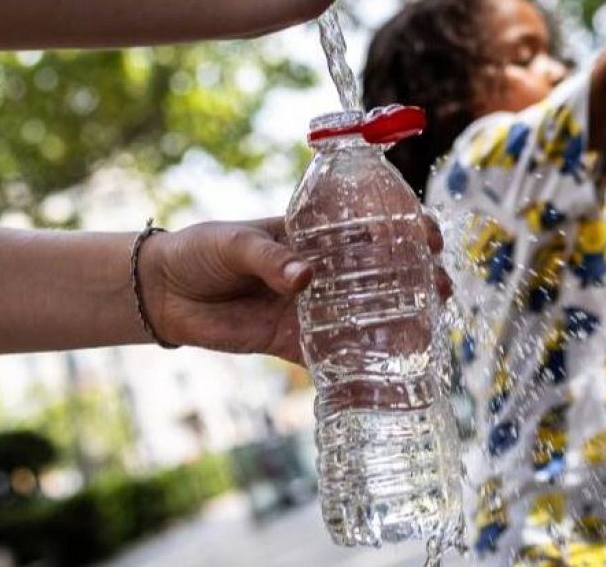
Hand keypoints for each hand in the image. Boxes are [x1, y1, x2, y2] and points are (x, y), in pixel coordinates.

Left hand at [143, 215, 449, 363]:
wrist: (164, 292)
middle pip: (383, 275)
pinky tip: (388, 377)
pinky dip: (360, 369)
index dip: (408, 228)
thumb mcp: (234, 242)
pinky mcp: (294, 344)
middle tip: (441, 289)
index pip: (371, 227)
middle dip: (419, 280)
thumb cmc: (201, 250)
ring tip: (429, 330)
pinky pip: (334, 359)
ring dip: (400, 324)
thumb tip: (304, 277)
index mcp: (315, 235)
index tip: (431, 234)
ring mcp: (313, 309)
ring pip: (367, 317)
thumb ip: (270, 258)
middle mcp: (324, 272)